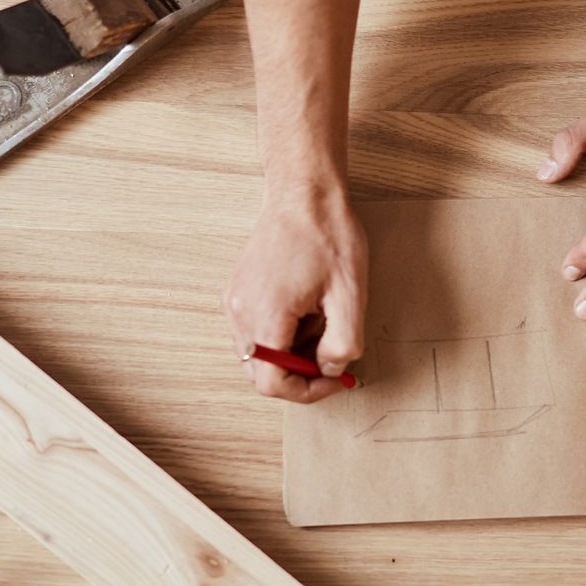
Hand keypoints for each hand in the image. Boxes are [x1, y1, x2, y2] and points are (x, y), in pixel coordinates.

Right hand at [223, 187, 365, 402]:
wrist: (304, 193)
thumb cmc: (327, 234)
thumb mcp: (350, 294)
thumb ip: (343, 343)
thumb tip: (329, 369)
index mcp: (267, 314)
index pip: (271, 383)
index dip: (305, 391)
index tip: (332, 380)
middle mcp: (241, 311)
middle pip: (261, 372)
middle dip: (298, 373)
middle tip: (330, 355)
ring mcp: (234, 300)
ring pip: (257, 354)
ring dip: (290, 352)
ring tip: (319, 323)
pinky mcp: (237, 291)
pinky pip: (254, 330)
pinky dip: (279, 333)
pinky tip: (304, 310)